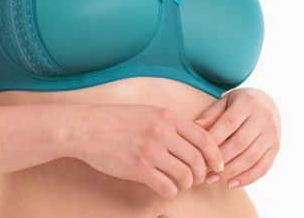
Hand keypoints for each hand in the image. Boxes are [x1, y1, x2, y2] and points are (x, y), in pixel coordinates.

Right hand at [69, 103, 224, 198]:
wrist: (87, 128)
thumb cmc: (117, 121)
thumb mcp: (148, 112)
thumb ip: (171, 124)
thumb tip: (195, 142)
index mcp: (167, 117)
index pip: (204, 138)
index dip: (215, 155)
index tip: (216, 166)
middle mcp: (162, 132)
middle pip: (198, 160)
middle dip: (202, 174)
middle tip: (196, 179)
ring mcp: (150, 150)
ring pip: (185, 176)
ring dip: (186, 184)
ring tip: (179, 183)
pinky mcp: (139, 168)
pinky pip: (167, 187)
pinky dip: (171, 191)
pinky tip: (164, 186)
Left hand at [194, 88, 280, 189]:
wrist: (267, 102)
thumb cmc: (238, 103)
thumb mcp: (224, 102)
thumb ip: (211, 114)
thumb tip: (194, 127)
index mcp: (247, 103)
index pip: (229, 124)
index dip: (214, 140)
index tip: (199, 153)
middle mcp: (263, 117)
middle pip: (240, 143)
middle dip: (221, 159)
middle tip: (204, 170)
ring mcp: (272, 134)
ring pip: (251, 158)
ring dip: (231, 172)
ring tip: (213, 179)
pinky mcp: (276, 148)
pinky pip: (263, 168)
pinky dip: (247, 178)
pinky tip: (231, 183)